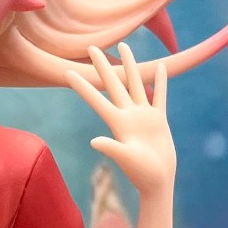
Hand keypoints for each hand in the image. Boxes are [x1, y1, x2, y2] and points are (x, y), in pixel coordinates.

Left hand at [65, 43, 174, 197]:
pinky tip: (160, 66)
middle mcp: (128, 114)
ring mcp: (143, 115)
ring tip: (125, 46)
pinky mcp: (159, 119)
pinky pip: (159, 95)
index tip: (67, 72)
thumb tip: (94, 141)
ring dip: (131, 65)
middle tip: (91, 47)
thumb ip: (111, 148)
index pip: (96, 99)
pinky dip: (160, 81)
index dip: (82, 86)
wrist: (157, 180)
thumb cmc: (140, 173)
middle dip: (103, 65)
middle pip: (114, 83)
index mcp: (117, 122)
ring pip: (136, 82)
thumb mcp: (125, 159)